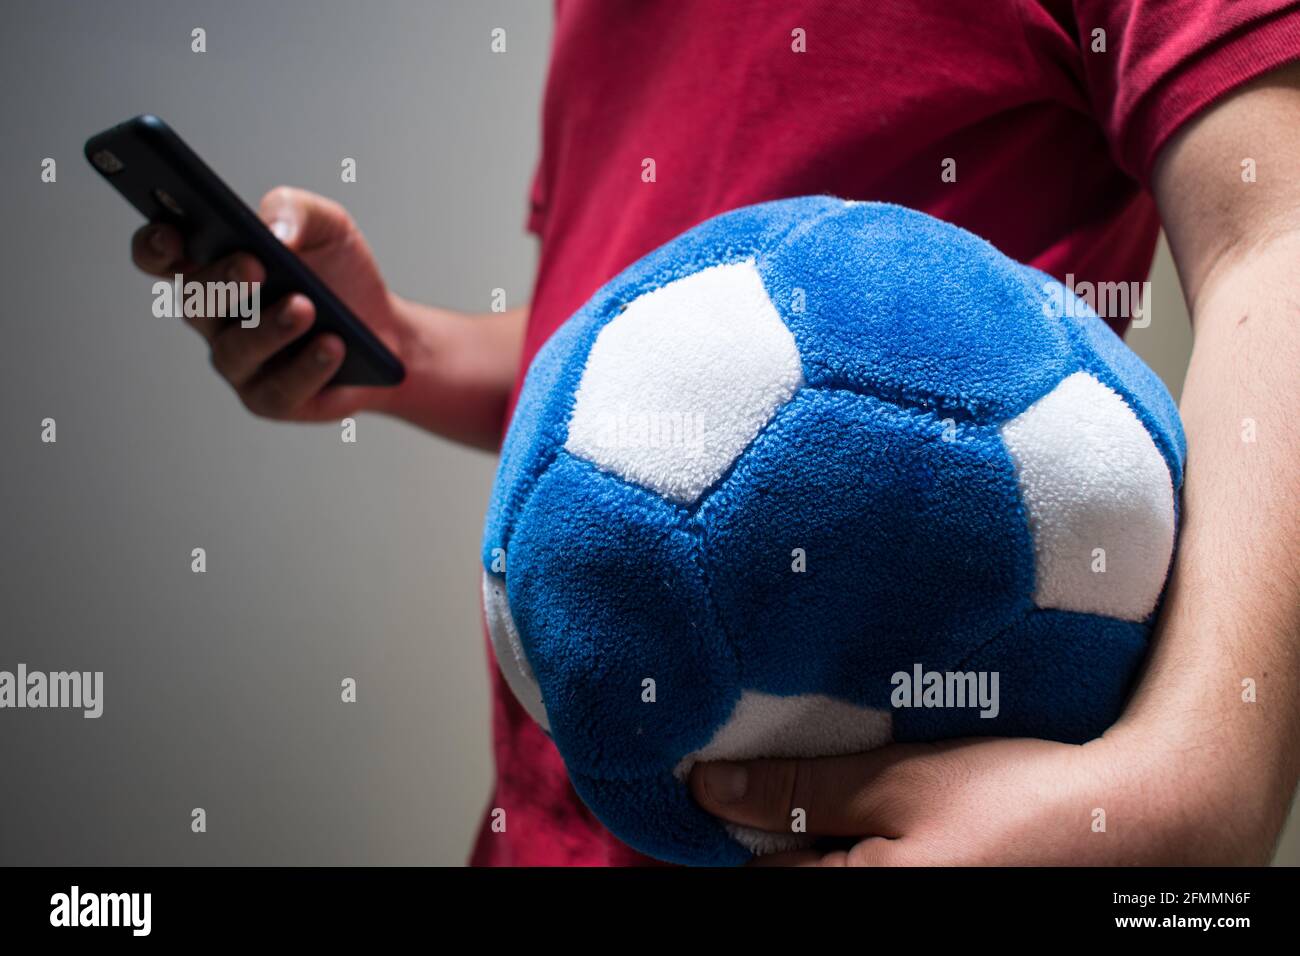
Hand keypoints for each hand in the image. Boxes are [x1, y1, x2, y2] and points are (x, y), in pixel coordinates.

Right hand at [131, 186, 410, 421]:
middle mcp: (215, 318)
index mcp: (213, 265)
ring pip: (237, 348)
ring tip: (305, 308)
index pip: (161, 255)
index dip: (155, 244)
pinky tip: (333, 346)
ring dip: (269, 327)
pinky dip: (309, 366)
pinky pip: (280, 388)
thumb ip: (295, 211)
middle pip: (197, 301)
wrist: (386, 330)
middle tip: (254, 265)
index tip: (172, 232)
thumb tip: (276, 231)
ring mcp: (239, 362)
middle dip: (223, 281)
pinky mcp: (270, 399)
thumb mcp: (329, 226)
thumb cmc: (340, 273)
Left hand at [689, 718, 1276, 865]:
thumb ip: (800, 791)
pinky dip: (853, 852)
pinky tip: (860, 821)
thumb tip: (707, 788)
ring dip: (810, 845)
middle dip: (768, 840)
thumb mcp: (899, 782)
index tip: (698, 787)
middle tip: (750, 782)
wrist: (1136, 823)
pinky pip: (873, 878)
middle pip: (793, 881)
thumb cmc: (1020, 801)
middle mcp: (882, 914)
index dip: (724, 833)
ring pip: (831, 875)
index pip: (757, 878)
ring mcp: (916, 908)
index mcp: (859, 903)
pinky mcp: (937, 893)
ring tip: (809, 795)